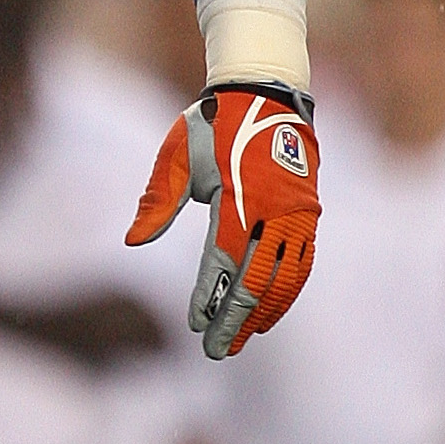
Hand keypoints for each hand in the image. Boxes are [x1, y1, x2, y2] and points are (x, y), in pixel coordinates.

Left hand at [127, 86, 319, 359]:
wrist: (266, 92)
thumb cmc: (212, 125)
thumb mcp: (177, 155)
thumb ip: (158, 200)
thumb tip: (134, 242)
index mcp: (238, 197)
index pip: (222, 262)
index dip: (209, 297)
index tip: (195, 325)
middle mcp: (274, 210)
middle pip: (257, 280)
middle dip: (235, 319)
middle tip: (216, 351)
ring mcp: (298, 213)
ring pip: (285, 278)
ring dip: (263, 313)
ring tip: (241, 339)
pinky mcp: (310, 214)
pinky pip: (301, 263)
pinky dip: (286, 292)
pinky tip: (269, 313)